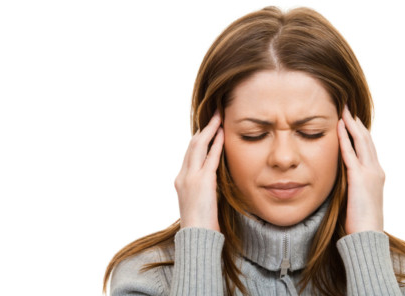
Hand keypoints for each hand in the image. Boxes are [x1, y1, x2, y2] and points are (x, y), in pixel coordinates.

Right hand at [174, 110, 223, 231]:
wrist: (196, 236)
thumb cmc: (200, 224)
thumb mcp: (199, 202)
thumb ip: (204, 188)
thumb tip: (213, 182)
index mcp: (181, 180)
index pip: (190, 153)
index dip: (199, 138)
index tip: (209, 128)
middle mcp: (183, 175)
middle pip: (192, 145)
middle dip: (204, 128)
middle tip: (214, 114)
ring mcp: (190, 177)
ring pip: (197, 145)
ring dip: (209, 129)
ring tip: (219, 116)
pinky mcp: (202, 181)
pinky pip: (210, 157)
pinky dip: (216, 143)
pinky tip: (223, 133)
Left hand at [337, 105, 384, 233]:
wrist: (367, 235)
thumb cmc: (360, 221)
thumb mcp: (358, 197)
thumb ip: (353, 183)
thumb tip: (343, 177)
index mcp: (376, 174)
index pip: (367, 147)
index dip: (359, 131)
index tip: (350, 119)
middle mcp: (376, 170)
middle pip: (366, 139)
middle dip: (356, 122)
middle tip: (347, 107)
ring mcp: (370, 173)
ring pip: (361, 141)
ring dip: (351, 124)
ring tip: (343, 110)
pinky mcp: (359, 179)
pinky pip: (350, 154)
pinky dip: (344, 138)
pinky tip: (338, 127)